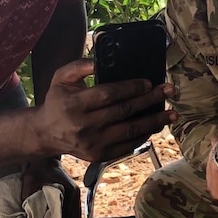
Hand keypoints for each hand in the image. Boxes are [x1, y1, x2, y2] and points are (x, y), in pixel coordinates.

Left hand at [20, 156, 81, 217]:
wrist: (43, 158)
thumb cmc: (37, 168)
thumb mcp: (30, 181)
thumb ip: (28, 196)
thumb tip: (26, 214)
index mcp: (69, 192)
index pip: (69, 216)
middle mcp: (74, 195)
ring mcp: (74, 195)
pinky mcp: (70, 196)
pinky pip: (72, 213)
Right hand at [36, 59, 175, 161]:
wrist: (46, 133)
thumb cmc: (57, 101)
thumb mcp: (61, 78)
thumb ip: (78, 66)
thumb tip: (100, 62)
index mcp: (75, 104)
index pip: (109, 95)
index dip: (131, 88)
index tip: (149, 83)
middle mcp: (84, 126)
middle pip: (124, 112)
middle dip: (149, 101)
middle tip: (169, 91)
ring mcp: (93, 143)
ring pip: (130, 131)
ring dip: (154, 121)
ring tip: (171, 113)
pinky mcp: (99, 155)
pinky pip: (128, 146)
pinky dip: (144, 136)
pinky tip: (155, 126)